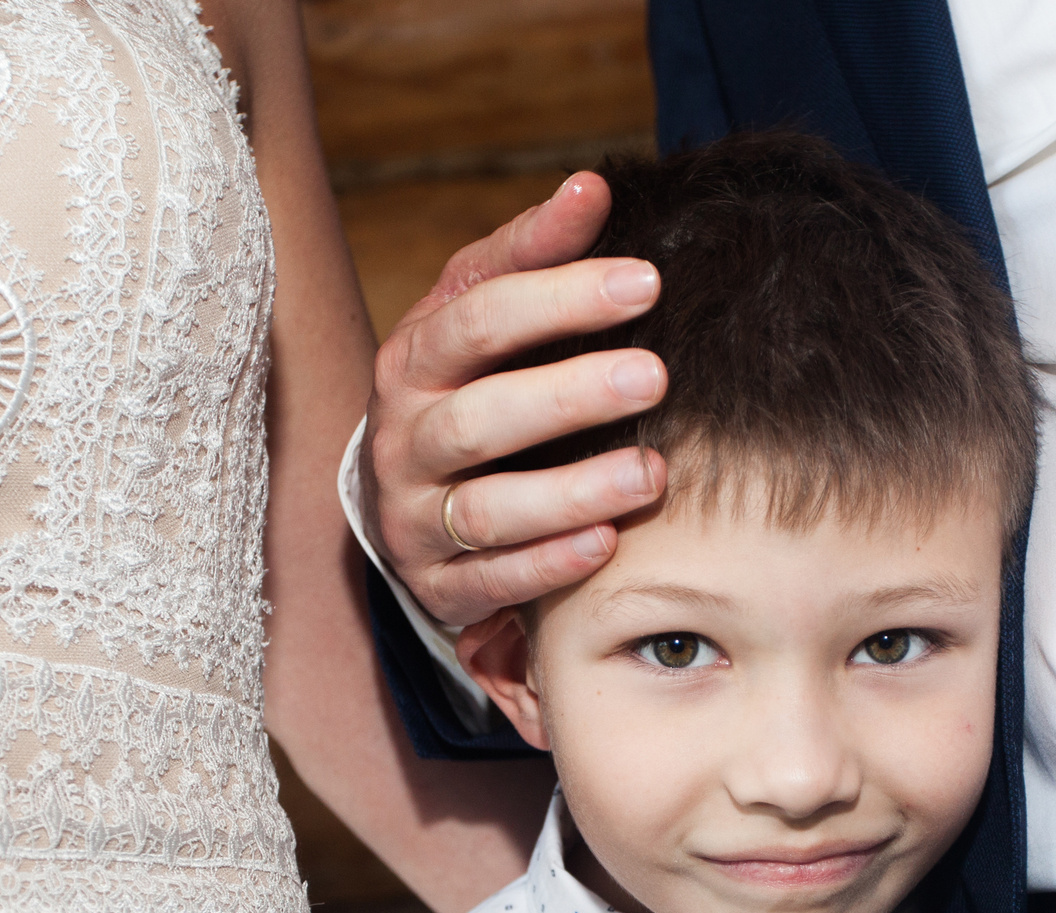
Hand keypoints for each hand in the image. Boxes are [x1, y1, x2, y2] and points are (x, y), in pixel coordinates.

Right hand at [361, 172, 669, 628]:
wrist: (401, 496)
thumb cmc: (464, 386)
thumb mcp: (480, 316)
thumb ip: (532, 254)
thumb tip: (593, 184)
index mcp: (414, 359)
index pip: (480, 318)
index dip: (560, 298)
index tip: (646, 280)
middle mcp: (405, 438)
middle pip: (482, 416)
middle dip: (570, 395)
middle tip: (654, 376)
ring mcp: (415, 516)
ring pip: (486, 508)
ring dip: (570, 492)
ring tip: (650, 473)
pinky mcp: (437, 585)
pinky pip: (490, 581)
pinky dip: (549, 565)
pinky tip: (607, 545)